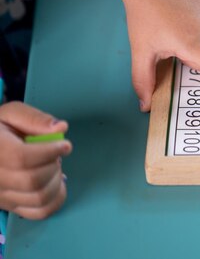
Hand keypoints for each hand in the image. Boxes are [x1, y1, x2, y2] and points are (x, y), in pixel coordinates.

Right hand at [0, 102, 71, 219]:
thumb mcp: (11, 114)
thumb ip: (34, 118)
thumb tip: (60, 128)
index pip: (22, 158)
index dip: (50, 152)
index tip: (65, 145)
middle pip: (32, 181)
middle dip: (53, 165)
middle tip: (55, 154)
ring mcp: (0, 196)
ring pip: (39, 199)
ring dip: (56, 181)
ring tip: (53, 166)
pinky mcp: (10, 207)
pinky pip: (39, 212)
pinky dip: (56, 199)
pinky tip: (56, 182)